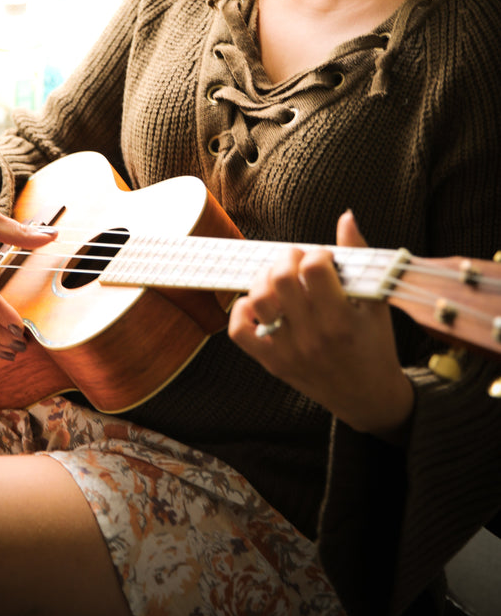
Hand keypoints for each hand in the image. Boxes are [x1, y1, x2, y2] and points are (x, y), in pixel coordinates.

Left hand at [228, 211, 414, 441]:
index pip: (315, 269)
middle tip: (299, 261)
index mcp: (341, 321)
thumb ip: (359, 258)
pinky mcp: (271, 363)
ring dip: (265, 278)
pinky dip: (243, 308)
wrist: (369, 398)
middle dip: (288, 258)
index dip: (318, 253)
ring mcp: (287, 352)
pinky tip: (261, 303)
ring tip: (282, 278)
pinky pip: (239, 331)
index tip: (325, 259)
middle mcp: (311, 337)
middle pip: (280, 278)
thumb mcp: (377, 304)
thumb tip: (346, 217)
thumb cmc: (375, 346)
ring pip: (257, 299)